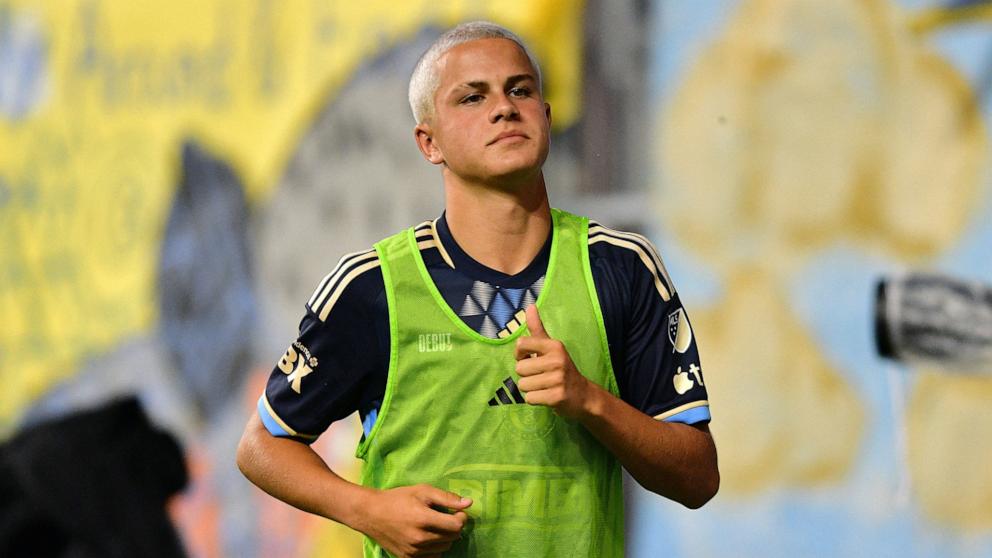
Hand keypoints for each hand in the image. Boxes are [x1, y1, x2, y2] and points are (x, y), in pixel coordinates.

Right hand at [358, 484, 471, 557]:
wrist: (371, 513)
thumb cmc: (398, 499)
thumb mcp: (422, 491)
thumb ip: (447, 498)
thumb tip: (469, 503)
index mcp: (423, 519)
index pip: (456, 525)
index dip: (461, 517)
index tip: (457, 511)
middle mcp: (419, 538)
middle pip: (452, 537)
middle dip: (453, 526)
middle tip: (444, 517)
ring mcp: (413, 551)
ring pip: (444, 548)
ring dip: (445, 538)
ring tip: (434, 526)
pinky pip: (433, 557)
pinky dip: (435, 548)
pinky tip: (427, 537)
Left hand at [514, 305, 593, 419]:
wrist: (583, 395)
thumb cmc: (561, 368)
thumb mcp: (551, 347)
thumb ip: (537, 328)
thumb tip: (530, 306)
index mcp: (554, 345)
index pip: (521, 344)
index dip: (520, 355)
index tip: (530, 358)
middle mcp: (557, 360)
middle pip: (519, 368)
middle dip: (526, 375)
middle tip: (541, 376)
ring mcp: (558, 379)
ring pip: (523, 385)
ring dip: (530, 388)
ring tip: (544, 386)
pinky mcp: (556, 397)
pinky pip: (530, 398)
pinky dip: (535, 399)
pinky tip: (547, 396)